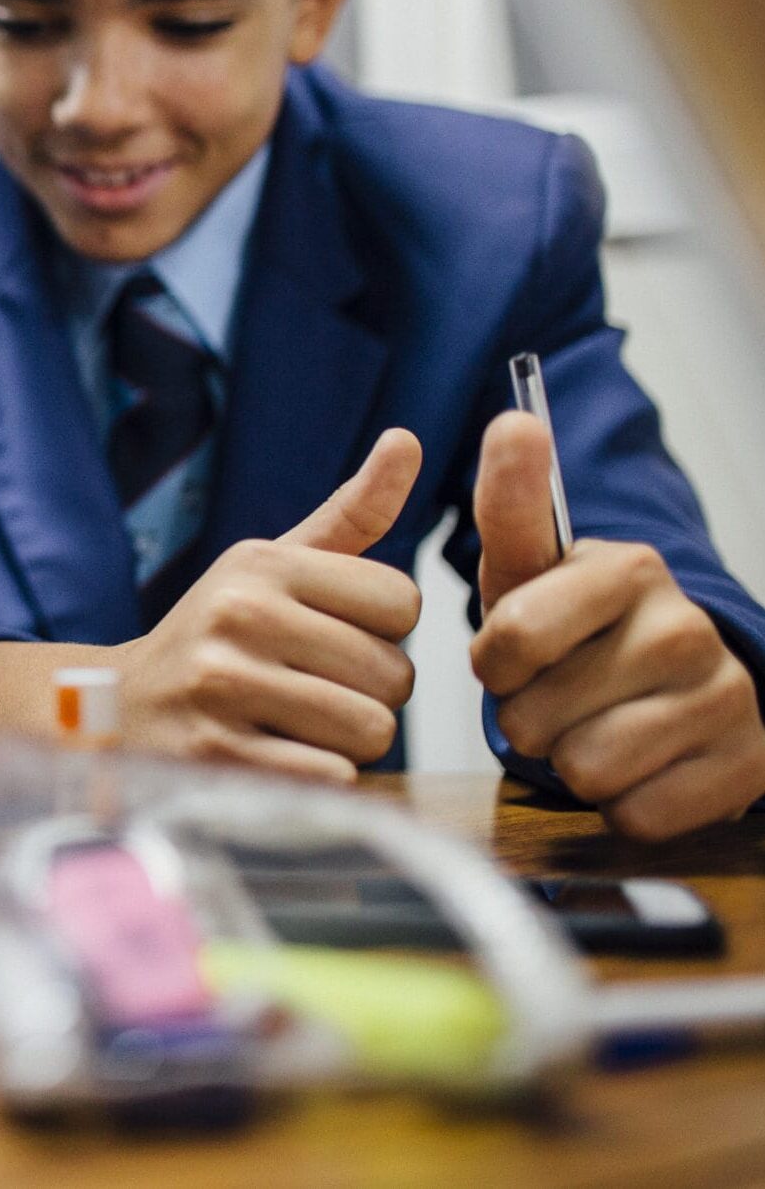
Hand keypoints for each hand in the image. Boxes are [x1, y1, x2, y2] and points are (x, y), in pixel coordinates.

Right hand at [111, 428, 423, 782]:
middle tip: (312, 688)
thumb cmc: (219, 634)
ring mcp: (224, 686)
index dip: (383, 630)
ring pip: (370, 729)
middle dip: (370, 693)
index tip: (334, 635)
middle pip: (395, 674)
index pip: (403, 601)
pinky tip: (276, 754)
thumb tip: (407, 440)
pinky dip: (321, 777)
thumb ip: (350, 514)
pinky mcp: (218, 755)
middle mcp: (240, 615)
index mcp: (261, 564)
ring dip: (348, 740)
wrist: (121, 708)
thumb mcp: (271, 565)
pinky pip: (332, 777)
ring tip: (296, 723)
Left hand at [471, 410, 764, 839]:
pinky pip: (637, 815)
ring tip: (593, 727)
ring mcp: (726, 696)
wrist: (676, 687)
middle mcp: (686, 626)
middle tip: (560, 695)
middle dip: (530, 717)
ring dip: (571, 762)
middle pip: (536, 717)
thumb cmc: (578, 626)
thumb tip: (514, 419)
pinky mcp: (748, 765)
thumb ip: (511, 501)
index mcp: (628, 568)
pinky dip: (622, 803)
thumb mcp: (530, 568)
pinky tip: (639, 766)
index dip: (494, 664)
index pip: (510, 637)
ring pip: (585, 770)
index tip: (514, 653)